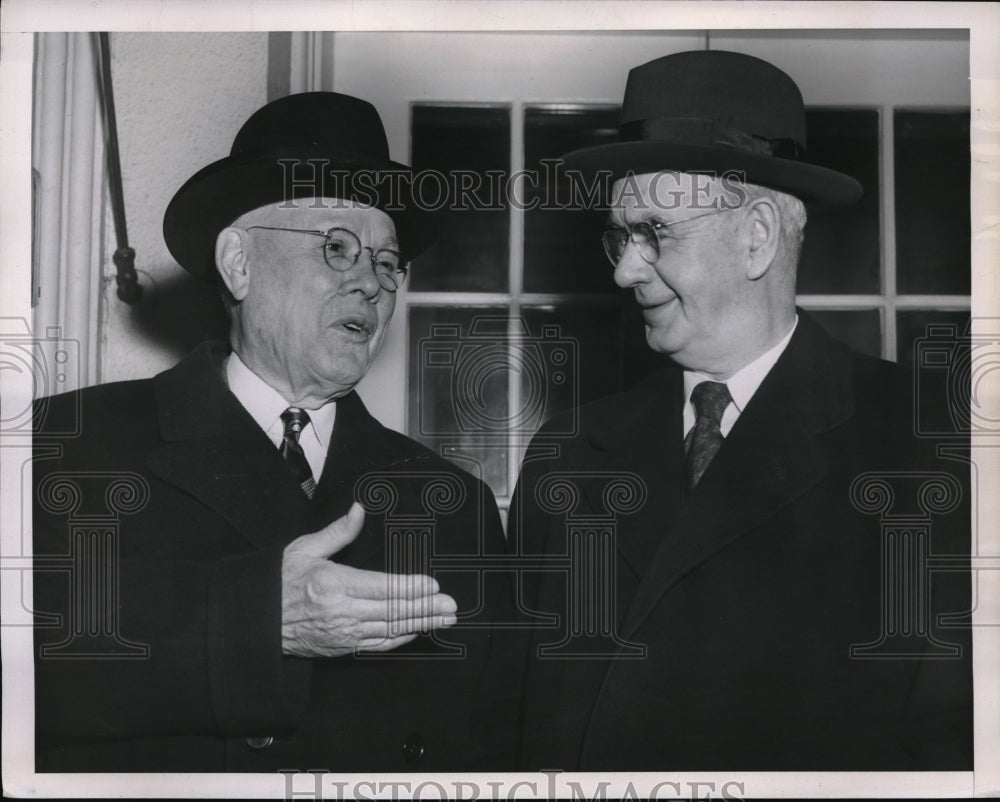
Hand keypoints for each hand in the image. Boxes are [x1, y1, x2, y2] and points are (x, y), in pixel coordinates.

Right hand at [281, 502, 456, 657]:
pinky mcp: (342, 647)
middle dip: (425, 607)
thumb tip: (358, 510)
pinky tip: (417, 631)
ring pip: (389, 628)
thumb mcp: (305, 549)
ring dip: (420, 623)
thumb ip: (337, 532)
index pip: (381, 587)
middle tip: (450, 605)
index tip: (432, 585)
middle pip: (391, 609)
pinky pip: (378, 644)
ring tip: (444, 618)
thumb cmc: (280, 582)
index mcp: (333, 584)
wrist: (257, 621)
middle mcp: (340, 611)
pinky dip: (400, 637)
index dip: (409, 587)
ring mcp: (343, 633)